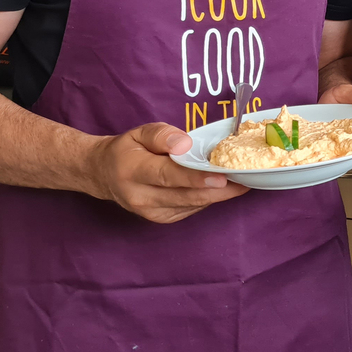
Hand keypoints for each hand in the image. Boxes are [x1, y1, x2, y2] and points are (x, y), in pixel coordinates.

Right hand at [87, 122, 247, 223]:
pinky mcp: (161, 219)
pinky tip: (221, 186)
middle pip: (186, 196)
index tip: (222, 177)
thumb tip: (185, 144)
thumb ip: (162, 135)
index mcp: (133, 171)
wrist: (103, 174)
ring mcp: (151, 212)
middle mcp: (141, 197)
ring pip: (192, 204)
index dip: (197, 178)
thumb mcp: (139, 132)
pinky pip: (191, 208)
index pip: (168, 176)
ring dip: (219, 194)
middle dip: (220, 190)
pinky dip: (208, 197)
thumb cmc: (126, 150)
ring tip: (243, 180)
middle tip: (247, 179)